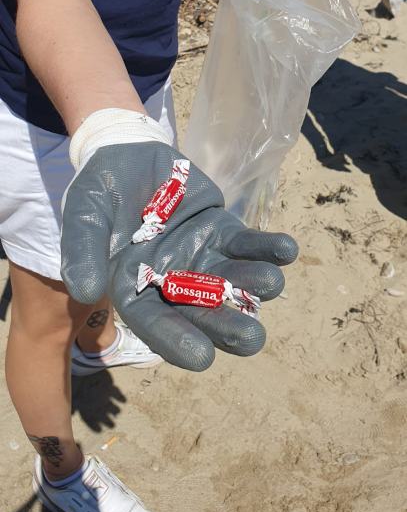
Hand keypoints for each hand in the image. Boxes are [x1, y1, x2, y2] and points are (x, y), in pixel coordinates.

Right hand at [61, 111, 297, 371]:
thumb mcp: (83, 216)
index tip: (202, 358)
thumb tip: (85, 291)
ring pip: (232, 281)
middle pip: (203, 312)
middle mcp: (173, 282)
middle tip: (252, 338)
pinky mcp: (223, 231)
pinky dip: (268, 249)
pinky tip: (286, 250)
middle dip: (228, 325)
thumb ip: (82, 251)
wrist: (125, 153)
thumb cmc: (99, 191)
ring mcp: (202, 257)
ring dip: (254, 285)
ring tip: (271, 283)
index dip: (177, 340)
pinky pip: (249, 245)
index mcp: (136, 290)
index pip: (157, 323)